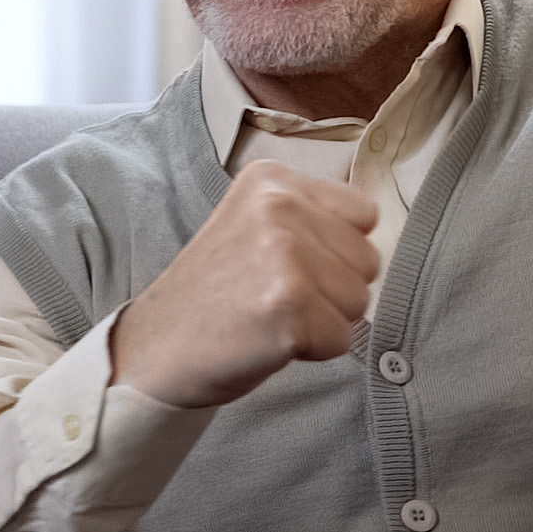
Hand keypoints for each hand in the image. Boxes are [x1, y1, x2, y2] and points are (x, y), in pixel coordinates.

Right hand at [107, 163, 379, 409]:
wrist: (157, 349)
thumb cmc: (216, 294)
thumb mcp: (255, 226)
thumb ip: (311, 217)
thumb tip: (375, 226)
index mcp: (273, 180)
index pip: (364, 215)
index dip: (336, 252)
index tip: (286, 266)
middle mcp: (279, 207)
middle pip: (368, 260)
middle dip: (332, 290)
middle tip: (273, 296)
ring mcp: (284, 255)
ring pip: (360, 301)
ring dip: (324, 321)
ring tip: (270, 316)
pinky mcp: (289, 307)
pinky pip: (342, 339)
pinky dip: (313, 351)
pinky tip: (268, 339)